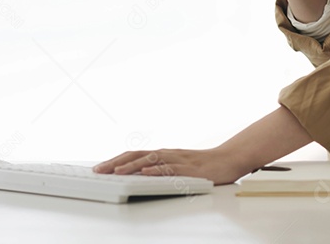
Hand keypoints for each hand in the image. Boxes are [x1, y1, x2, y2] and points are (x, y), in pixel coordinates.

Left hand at [93, 147, 249, 185]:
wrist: (229, 159)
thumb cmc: (204, 165)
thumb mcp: (178, 166)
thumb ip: (162, 169)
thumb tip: (140, 176)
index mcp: (163, 154)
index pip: (135, 154)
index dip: (116, 160)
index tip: (100, 167)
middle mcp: (168, 154)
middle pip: (137, 155)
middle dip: (116, 162)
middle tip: (99, 170)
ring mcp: (178, 160)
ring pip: (151, 160)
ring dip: (132, 165)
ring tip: (117, 172)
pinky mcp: (189, 169)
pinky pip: (170, 168)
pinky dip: (157, 170)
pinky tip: (146, 173)